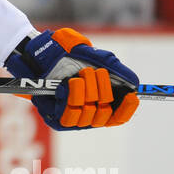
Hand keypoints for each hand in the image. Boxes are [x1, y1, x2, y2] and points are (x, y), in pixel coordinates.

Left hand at [5, 28, 139, 129]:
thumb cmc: (68, 55)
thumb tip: (134, 84)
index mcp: (99, 104)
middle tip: (95, 72)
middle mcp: (87, 115)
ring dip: (87, 91)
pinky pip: (70, 113)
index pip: (118, 117)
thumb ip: (115, 68)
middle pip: (105, 114)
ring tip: (80, 74)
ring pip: (89, 114)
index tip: (132, 95)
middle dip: (103, 90)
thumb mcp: (95, 56)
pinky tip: (68, 84)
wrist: (39, 54)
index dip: (127, 108)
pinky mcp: (54, 119)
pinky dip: (72, 96)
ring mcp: (71, 119)